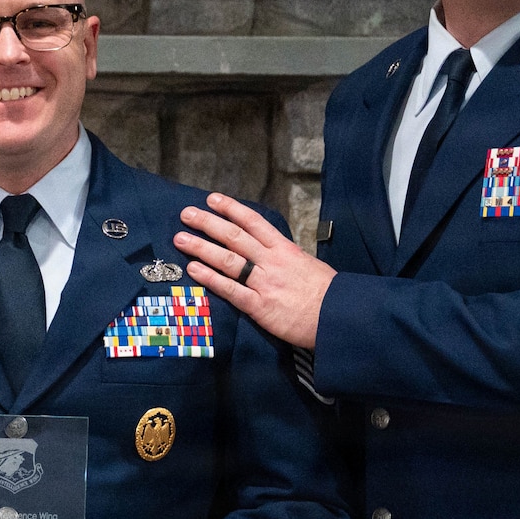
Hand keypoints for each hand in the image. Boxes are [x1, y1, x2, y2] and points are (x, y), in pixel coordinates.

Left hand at [176, 194, 334, 348]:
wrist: (338, 317)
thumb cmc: (327, 293)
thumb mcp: (308, 265)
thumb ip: (285, 257)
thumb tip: (269, 251)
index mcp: (285, 249)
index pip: (254, 222)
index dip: (231, 209)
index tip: (212, 200)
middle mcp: (271, 261)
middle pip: (234, 237)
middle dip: (208, 224)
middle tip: (187, 214)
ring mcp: (264, 283)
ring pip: (227, 260)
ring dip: (201, 247)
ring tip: (181, 239)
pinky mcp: (259, 306)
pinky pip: (230, 289)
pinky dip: (210, 278)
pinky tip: (193, 269)